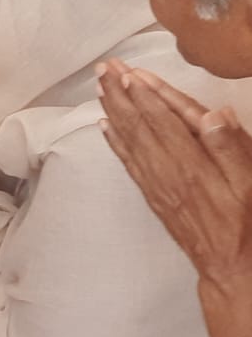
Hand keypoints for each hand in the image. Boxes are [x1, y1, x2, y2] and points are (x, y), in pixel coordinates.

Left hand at [101, 61, 251, 290]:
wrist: (232, 268)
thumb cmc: (246, 224)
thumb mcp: (250, 184)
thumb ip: (231, 148)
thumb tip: (215, 114)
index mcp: (192, 164)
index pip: (163, 121)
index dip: (144, 95)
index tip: (128, 72)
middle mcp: (168, 171)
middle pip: (139, 125)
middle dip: (120, 94)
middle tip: (104, 68)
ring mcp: (157, 184)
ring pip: (129, 139)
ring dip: (113, 110)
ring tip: (100, 86)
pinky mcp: (153, 196)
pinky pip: (129, 162)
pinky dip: (115, 141)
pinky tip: (104, 125)